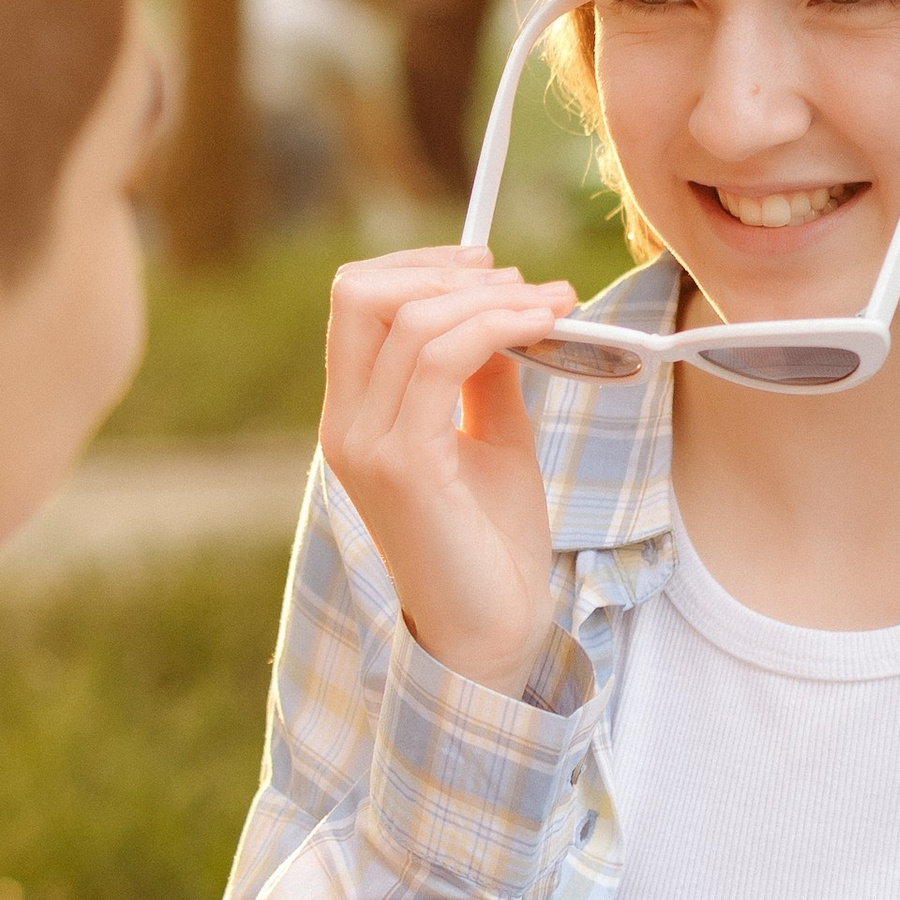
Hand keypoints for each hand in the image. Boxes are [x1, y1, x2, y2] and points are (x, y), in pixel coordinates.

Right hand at [322, 245, 577, 698]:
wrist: (494, 633)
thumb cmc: (492, 545)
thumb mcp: (492, 436)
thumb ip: (484, 371)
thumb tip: (504, 303)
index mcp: (355, 415)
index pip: (355, 301)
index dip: (421, 266)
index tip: (490, 267)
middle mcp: (346, 425)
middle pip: (360, 292)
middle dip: (447, 271)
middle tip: (524, 283)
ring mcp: (367, 444)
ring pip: (407, 318)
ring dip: (490, 296)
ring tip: (553, 304)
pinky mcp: (404, 465)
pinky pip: (439, 360)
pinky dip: (497, 327)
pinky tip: (544, 327)